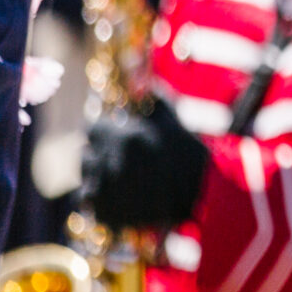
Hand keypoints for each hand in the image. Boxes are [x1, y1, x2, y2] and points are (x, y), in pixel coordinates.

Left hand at [82, 102, 209, 230]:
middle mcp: (108, 162)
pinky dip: (103, 201)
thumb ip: (152, 98)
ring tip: (122, 179)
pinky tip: (123, 197)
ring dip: (100, 176)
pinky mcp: (107, 213)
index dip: (104, 131)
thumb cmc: (192, 156)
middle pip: (86, 154)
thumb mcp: (174, 121)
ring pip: (88, 178)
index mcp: (121, 137)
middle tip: (122, 159)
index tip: (115, 136)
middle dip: (101, 154)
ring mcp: (105, 190)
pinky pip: (92, 203)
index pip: (92, 129)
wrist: (205, 196)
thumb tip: (140, 79)